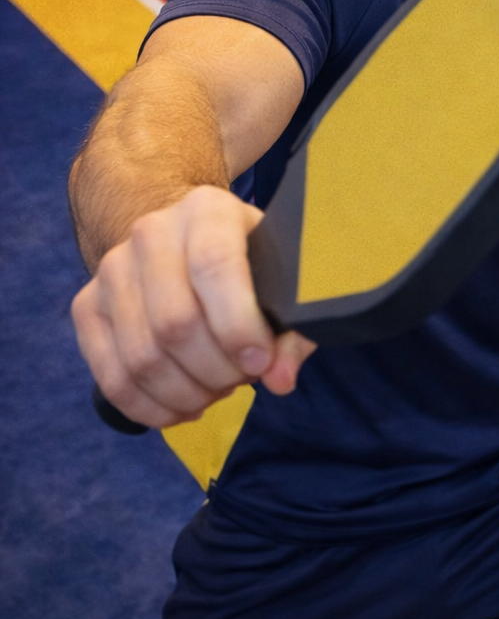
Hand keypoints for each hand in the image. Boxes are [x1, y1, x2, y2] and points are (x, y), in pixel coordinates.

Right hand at [71, 185, 316, 429]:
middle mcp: (152, 232)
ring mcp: (113, 269)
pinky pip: (112, 378)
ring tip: (216, 390)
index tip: (260, 362)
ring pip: (142, 358)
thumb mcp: (279, 276)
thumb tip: (281, 378)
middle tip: (242, 378)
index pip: (214, 265)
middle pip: (175, 322)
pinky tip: (184, 407)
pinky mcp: (88, 306)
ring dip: (187, 394)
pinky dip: (152, 408)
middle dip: (216, 370)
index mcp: (206, 210)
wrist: (186, 239)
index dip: (237, 325)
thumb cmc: (245, 262)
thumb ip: (291, 329)